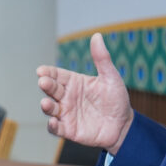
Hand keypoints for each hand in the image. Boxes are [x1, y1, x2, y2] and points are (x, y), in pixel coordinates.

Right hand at [37, 33, 132, 154]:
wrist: (124, 125)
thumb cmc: (116, 99)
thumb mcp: (111, 77)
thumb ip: (102, 58)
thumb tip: (97, 36)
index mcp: (74, 82)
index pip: (57, 75)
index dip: (48, 72)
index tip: (41, 70)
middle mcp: (67, 97)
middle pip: (52, 90)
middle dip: (46, 85)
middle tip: (43, 82)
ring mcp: (67, 113)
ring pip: (51, 109)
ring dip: (46, 106)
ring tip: (46, 103)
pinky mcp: (69, 130)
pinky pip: (56, 128)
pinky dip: (52, 126)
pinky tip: (53, 122)